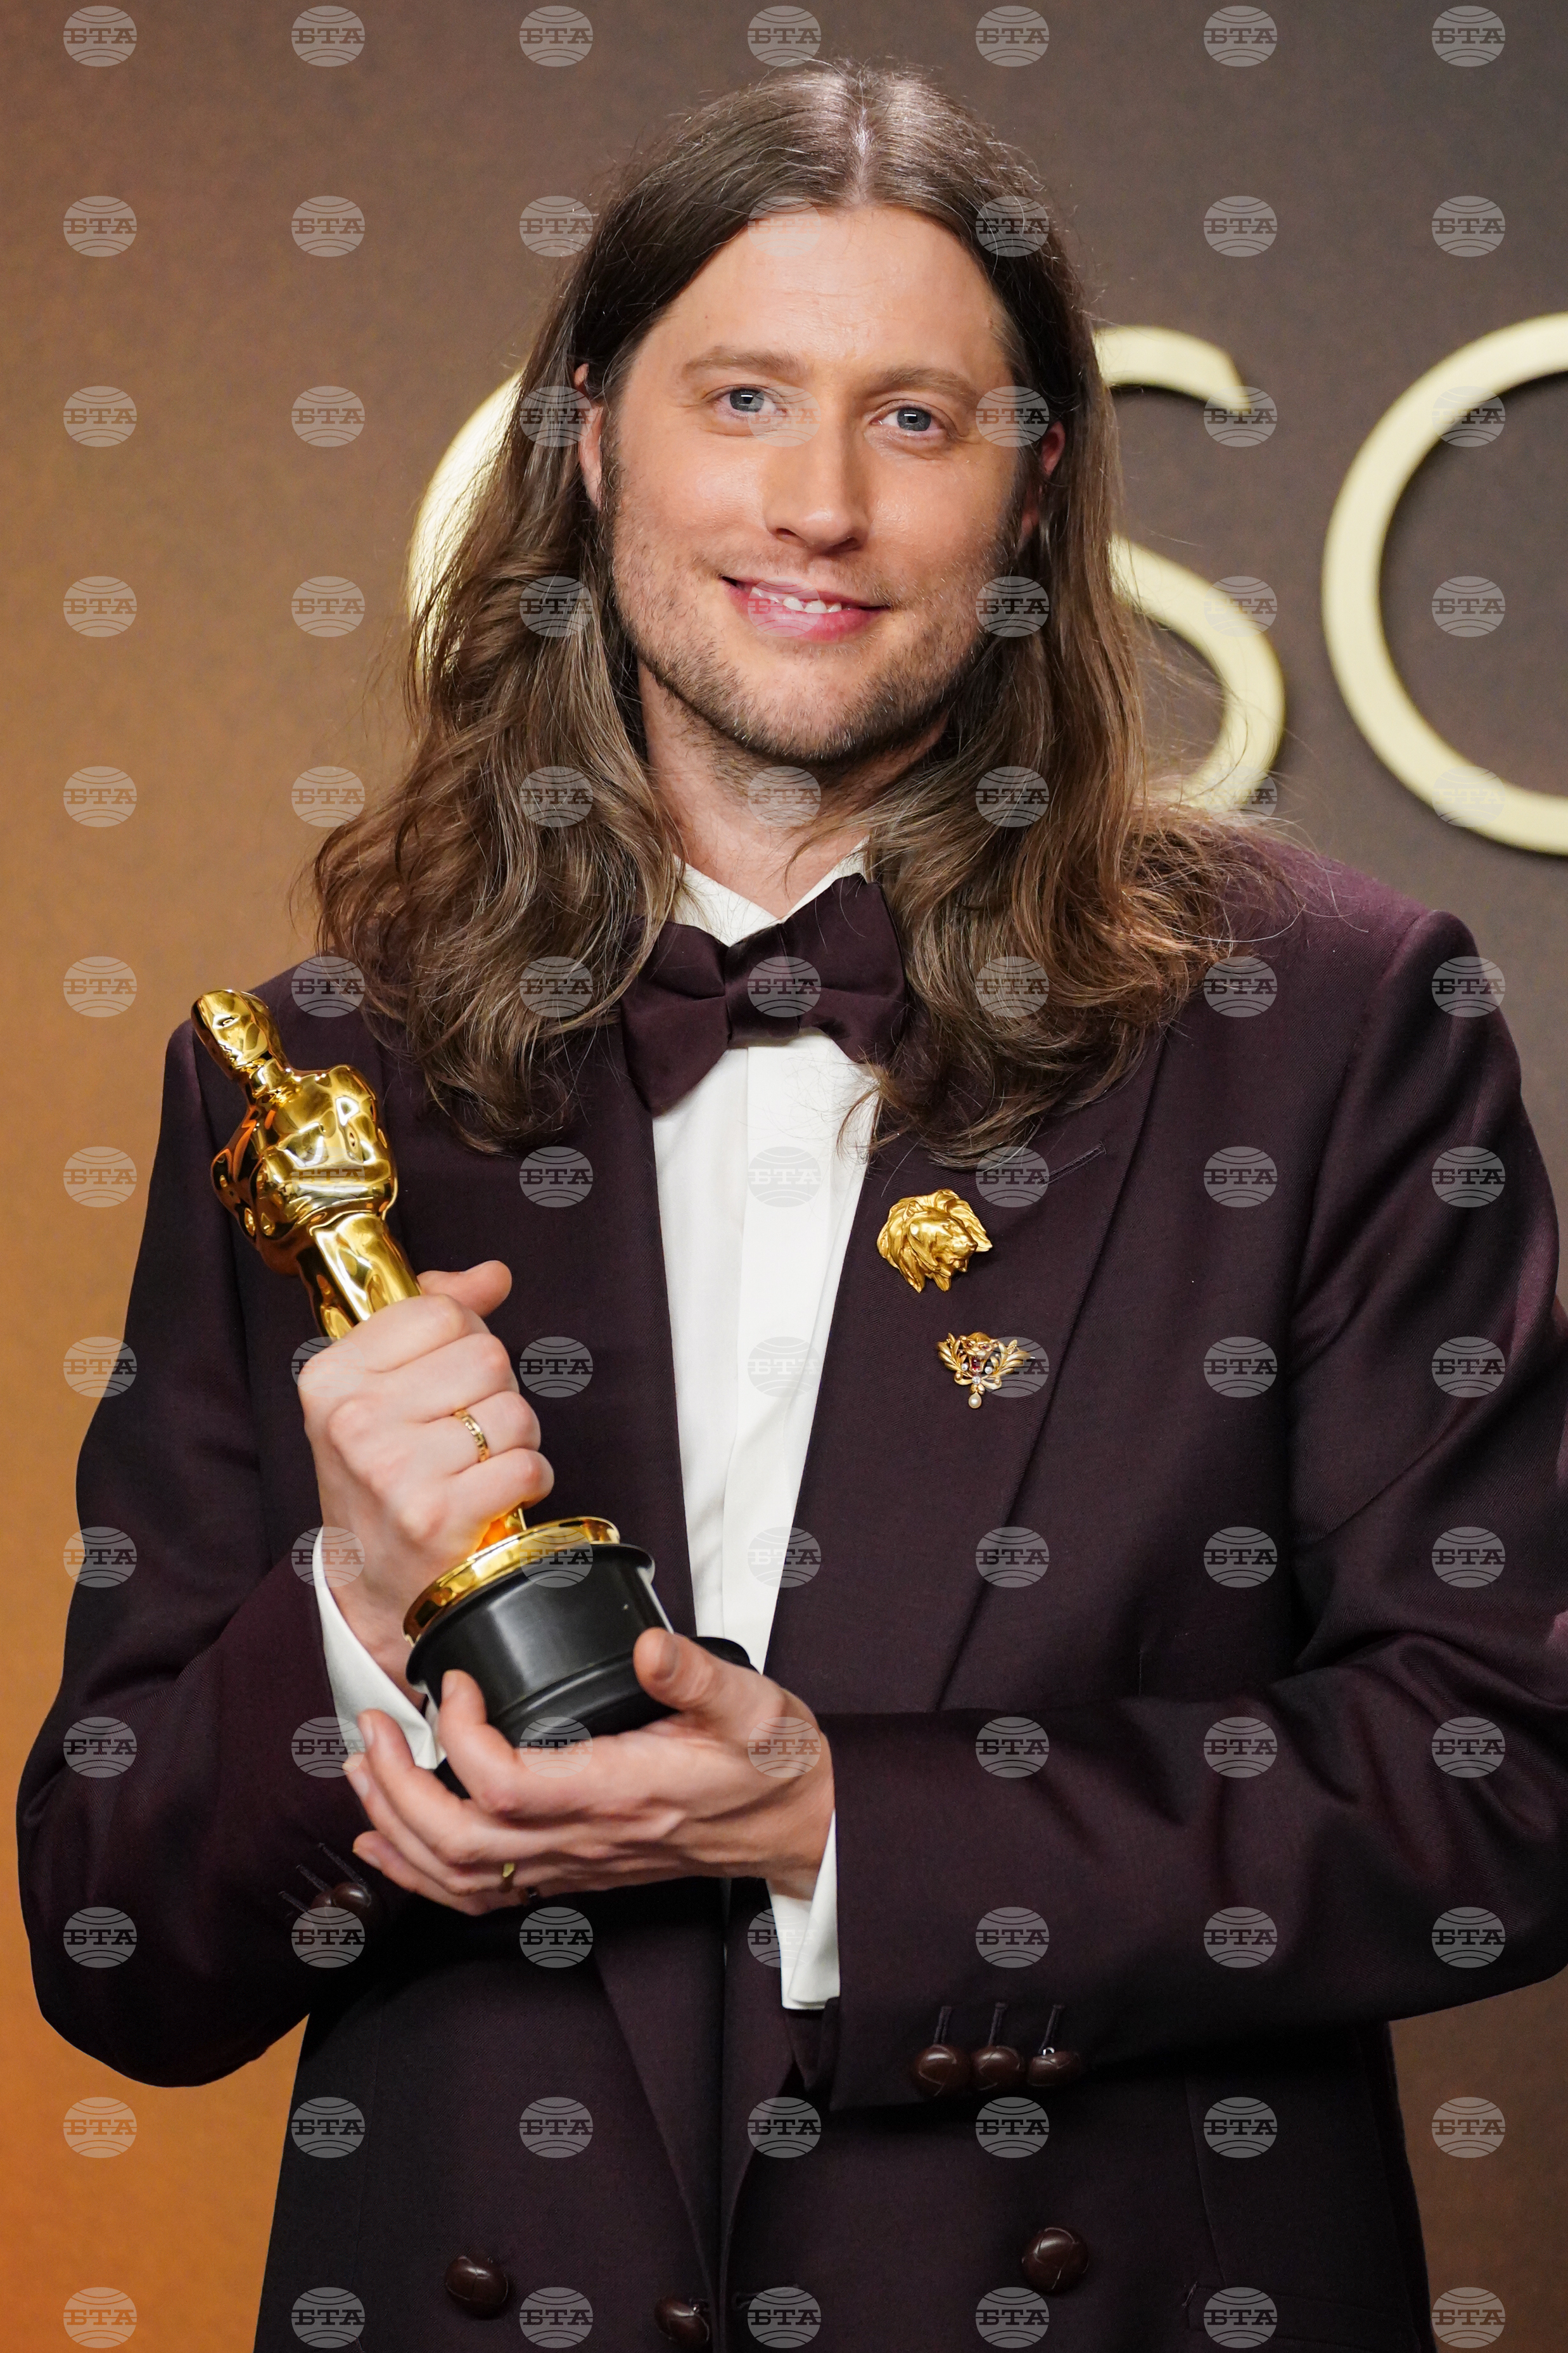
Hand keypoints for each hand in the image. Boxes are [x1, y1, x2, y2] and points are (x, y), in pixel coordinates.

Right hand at [296, 1260, 554, 1693]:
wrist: (370, 1584)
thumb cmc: (383, 1476)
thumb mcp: (381, 1391)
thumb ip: (431, 1319)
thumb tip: (491, 1275)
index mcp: (332, 1377)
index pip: (440, 1311)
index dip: (467, 1338)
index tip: (449, 1375)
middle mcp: (354, 1420)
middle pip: (486, 1356)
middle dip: (497, 1390)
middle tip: (469, 1428)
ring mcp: (392, 1469)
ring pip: (513, 1410)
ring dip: (517, 1438)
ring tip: (481, 1463)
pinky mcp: (436, 1515)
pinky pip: (526, 1464)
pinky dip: (530, 1479)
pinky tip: (498, 1493)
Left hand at [342, 1627, 835, 1909]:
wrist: (799, 1825)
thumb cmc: (775, 1765)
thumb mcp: (755, 1706)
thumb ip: (698, 1677)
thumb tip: (649, 1645)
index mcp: (622, 1793)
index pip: (509, 1786)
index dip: (462, 1735)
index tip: (457, 1680)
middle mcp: (589, 1839)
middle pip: (461, 1842)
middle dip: (398, 1788)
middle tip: (374, 1725)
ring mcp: (577, 1863)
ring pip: (461, 1875)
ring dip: (396, 1829)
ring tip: (363, 1770)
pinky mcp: (574, 1869)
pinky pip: (481, 1891)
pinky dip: (420, 1873)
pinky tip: (386, 1843)